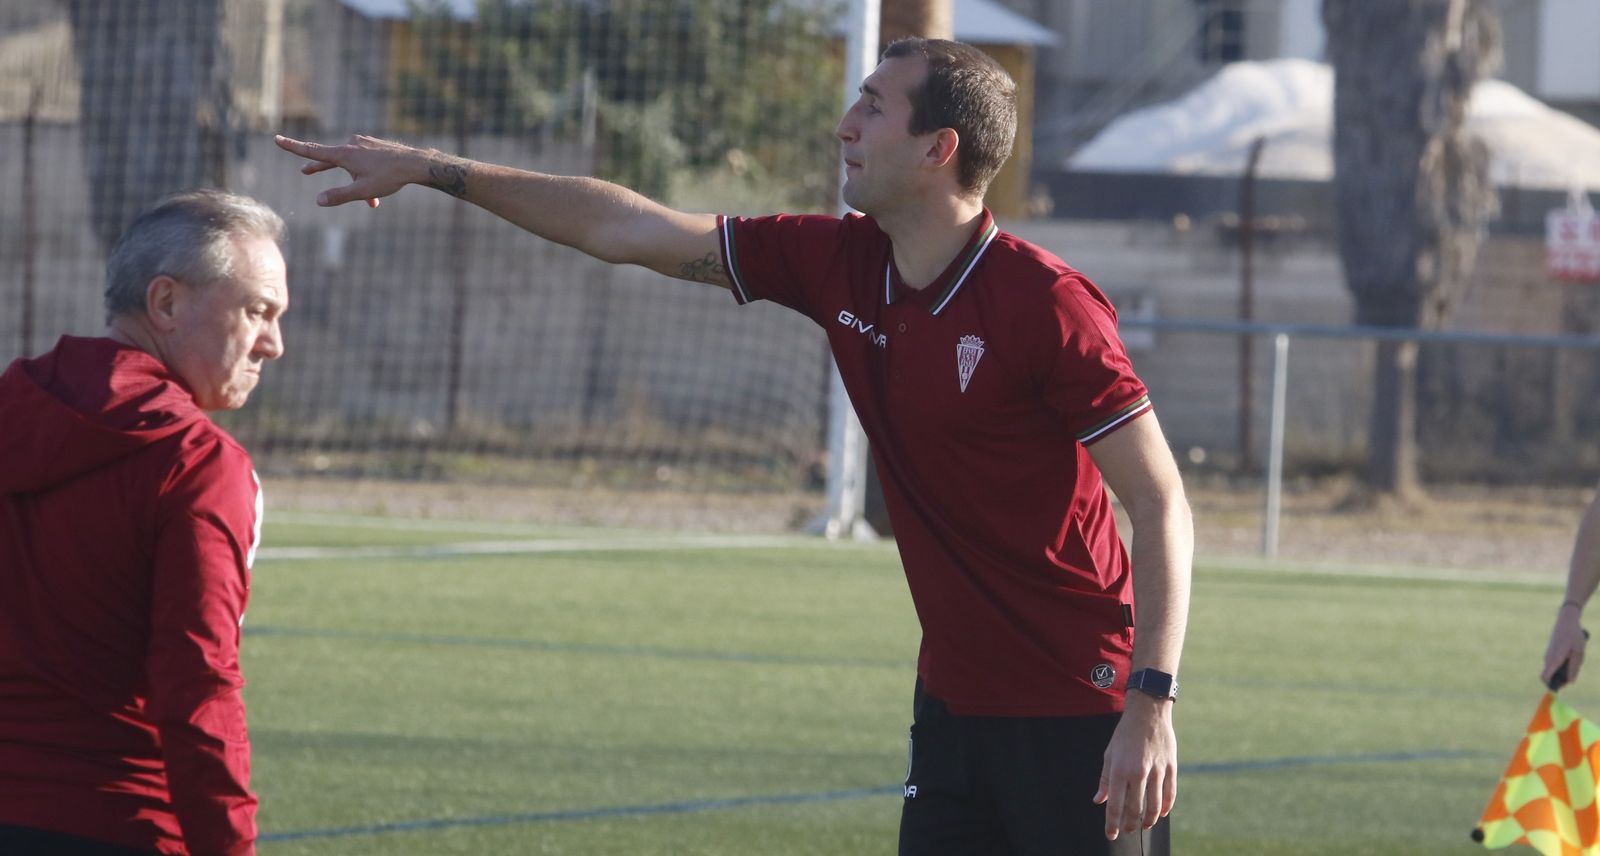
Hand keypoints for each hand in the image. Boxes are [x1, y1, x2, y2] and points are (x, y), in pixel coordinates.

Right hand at [274, 134, 426, 207]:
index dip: (292, 147)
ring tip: (372, 203)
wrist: (415, 164)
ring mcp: (364, 144)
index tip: (276, 138)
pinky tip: (381, 192)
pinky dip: (368, 177)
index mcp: (343, 154)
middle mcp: (351, 145)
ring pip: (352, 165)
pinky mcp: (375, 146)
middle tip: (305, 172)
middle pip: (330, 158)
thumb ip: (339, 196)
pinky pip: (365, 163)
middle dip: (320, 168)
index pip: (311, 150)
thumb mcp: (362, 191)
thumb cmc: (389, 177)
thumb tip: (319, 200)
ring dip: (357, 183)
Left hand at [1094, 692, 1176, 840]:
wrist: (1148, 712)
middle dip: (1130, 824)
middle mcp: (1138, 772)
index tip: (1111, 835)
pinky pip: (1170, 794)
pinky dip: (1165, 807)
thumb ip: (1105, 779)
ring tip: (1144, 826)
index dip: (1112, 823)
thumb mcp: (1109, 754)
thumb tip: (1099, 800)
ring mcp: (1157, 771)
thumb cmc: (1125, 734)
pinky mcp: (1171, 767)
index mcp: (1120, 770)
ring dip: (1149, 820)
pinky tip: (1161, 814)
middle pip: (1136, 809)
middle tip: (1127, 830)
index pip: (1115, 805)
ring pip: (1154, 806)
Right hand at [1543, 605, 1588, 688]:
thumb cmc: (1574, 637)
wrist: (1566, 620)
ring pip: (1552, 668)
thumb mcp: (1578, 653)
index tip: (1557, 690)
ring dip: (1561, 671)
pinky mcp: (1551, 650)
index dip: (1549, 686)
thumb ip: (1574, 668)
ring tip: (1574, 661)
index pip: (1544, 677)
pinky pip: (1554, 663)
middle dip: (1558, 680)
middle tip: (1571, 676)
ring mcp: (1548, 654)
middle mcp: (1548, 658)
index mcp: (1554, 659)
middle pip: (1549, 675)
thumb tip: (1570, 682)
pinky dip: (1561, 665)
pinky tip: (1571, 656)